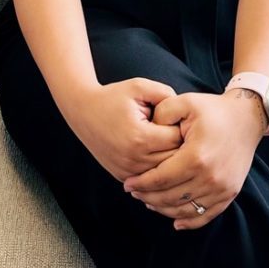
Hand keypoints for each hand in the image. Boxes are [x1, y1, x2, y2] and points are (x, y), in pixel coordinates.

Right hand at [61, 79, 184, 182]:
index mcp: (140, 137)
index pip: (177, 139)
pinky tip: (158, 153)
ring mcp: (127, 171)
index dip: (183, 128)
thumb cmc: (113, 97)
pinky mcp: (122, 177)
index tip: (181, 119)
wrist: (83, 111)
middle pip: (173, 160)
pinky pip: (149, 180)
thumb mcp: (140, 87)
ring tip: (170, 142)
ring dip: (171, 160)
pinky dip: (157, 170)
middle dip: (181, 147)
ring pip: (163, 174)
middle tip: (181, 132)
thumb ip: (166, 94)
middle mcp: (133, 159)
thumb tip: (185, 112)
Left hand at [122, 90, 266, 228]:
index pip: (161, 178)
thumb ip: (162, 112)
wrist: (246, 118)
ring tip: (149, 201)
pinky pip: (206, 215)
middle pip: (171, 198)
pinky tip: (175, 221)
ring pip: (186, 210)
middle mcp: (210, 177)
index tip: (127, 183)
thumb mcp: (186, 101)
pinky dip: (189, 221)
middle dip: (148, 197)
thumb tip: (147, 128)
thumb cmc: (213, 109)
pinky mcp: (230, 193)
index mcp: (196, 156)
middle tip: (134, 192)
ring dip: (164, 209)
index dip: (141, 183)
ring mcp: (222, 188)